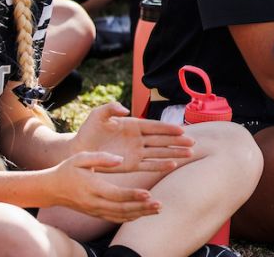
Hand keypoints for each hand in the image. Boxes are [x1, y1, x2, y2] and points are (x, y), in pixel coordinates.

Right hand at [48, 151, 160, 222]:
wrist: (51, 189)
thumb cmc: (67, 170)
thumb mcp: (80, 158)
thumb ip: (100, 158)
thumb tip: (119, 160)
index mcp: (92, 187)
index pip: (115, 194)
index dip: (132, 195)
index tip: (148, 193)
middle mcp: (94, 202)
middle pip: (121, 208)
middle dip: (141, 207)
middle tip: (159, 204)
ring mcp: (95, 210)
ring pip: (120, 216)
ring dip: (140, 213)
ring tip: (157, 209)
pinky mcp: (95, 213)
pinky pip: (115, 218)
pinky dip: (130, 217)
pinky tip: (143, 213)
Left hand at [70, 103, 194, 172]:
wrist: (80, 149)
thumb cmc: (89, 130)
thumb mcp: (98, 114)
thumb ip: (111, 108)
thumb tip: (125, 110)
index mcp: (133, 125)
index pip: (155, 126)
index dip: (168, 128)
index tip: (182, 130)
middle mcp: (138, 139)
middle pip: (162, 140)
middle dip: (177, 141)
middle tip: (193, 143)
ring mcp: (136, 152)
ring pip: (159, 152)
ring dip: (174, 153)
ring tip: (189, 154)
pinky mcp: (131, 165)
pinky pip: (149, 165)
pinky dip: (160, 165)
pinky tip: (172, 164)